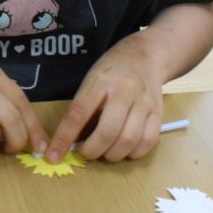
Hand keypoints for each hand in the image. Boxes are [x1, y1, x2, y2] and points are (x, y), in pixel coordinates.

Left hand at [46, 41, 163, 163]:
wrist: (144, 56)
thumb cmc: (112, 71)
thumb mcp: (91, 81)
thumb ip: (82, 108)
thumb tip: (69, 142)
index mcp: (101, 81)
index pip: (78, 114)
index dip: (64, 139)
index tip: (53, 156)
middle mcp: (125, 91)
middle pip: (108, 131)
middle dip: (92, 151)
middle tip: (86, 152)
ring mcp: (144, 102)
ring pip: (129, 140)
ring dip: (112, 155)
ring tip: (105, 151)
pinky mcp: (158, 113)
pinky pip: (148, 141)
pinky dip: (134, 153)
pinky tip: (125, 149)